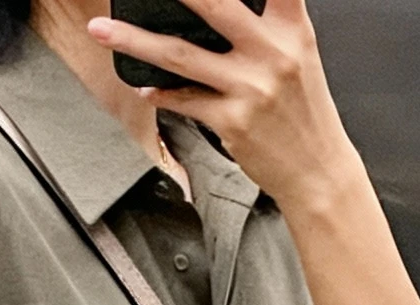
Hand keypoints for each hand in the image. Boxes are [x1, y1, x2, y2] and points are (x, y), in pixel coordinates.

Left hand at [86, 0, 354, 213]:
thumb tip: (223, 7)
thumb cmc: (304, 114)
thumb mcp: (299, 55)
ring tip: (102, 29)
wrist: (316, 172)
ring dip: (135, 39)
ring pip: (180, 54)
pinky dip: (160, 93)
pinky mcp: (231, 122)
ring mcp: (249, 88)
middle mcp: (271, 53)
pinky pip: (184, 100)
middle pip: (214, 4)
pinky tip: (144, 87)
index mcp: (292, 29)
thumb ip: (270, 23)